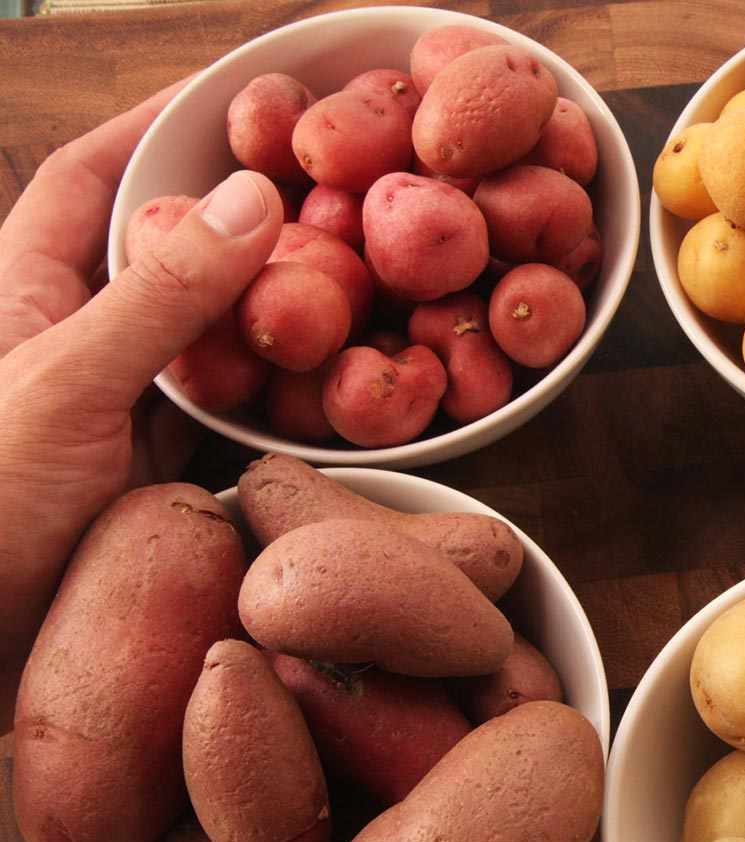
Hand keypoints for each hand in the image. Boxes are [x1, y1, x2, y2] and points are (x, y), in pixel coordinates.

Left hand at [0, 82, 283, 730]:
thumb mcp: (64, 385)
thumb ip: (157, 297)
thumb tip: (250, 200)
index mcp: (25, 290)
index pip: (91, 178)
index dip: (156, 127)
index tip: (236, 94)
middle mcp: (77, 337)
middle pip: (164, 249)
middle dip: (234, 213)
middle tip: (318, 182)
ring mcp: (120, 405)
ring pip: (206, 331)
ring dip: (264, 305)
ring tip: (339, 269)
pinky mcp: (156, 469)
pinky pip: (228, 409)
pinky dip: (274, 392)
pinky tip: (322, 378)